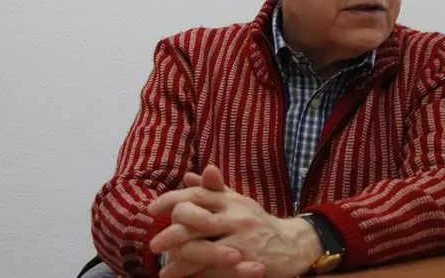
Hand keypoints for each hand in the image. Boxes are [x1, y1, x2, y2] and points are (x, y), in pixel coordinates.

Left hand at [149, 166, 323, 277]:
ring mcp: (242, 239)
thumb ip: (214, 190)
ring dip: (179, 260)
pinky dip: (196, 275)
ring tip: (165, 270)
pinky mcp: (246, 262)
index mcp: (230, 200)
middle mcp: (235, 216)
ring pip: (202, 248)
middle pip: (195, 220)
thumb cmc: (258, 222)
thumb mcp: (238, 202)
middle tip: (154, 245)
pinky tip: (182, 277)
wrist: (292, 244)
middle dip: (171, 233)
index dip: (171, 199)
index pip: (197, 194)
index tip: (151, 209)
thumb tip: (188, 176)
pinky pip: (215, 270)